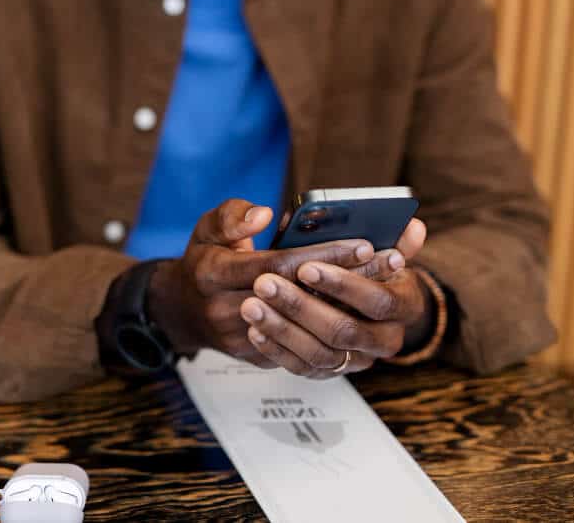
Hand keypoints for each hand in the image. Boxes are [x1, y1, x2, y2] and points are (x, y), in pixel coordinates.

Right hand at [146, 199, 395, 366]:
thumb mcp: (207, 229)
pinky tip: (364, 312)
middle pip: (299, 297)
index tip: (363, 243)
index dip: (323, 256)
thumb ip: (233, 216)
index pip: (278, 266)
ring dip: (350, 307)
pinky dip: (335, 328)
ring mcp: (241, 339)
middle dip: (348, 279)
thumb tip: (265, 214)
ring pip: (306, 329)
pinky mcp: (256, 359)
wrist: (183, 312)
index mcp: (213, 273)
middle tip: (390, 262)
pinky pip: (303, 348)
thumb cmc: (204, 261)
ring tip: (385, 285)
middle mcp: (225, 310)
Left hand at [239, 219, 430, 377]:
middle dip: (301, 306)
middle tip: (263, 283)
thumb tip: (413, 226)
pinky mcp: (329, 371)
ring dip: (283, 329)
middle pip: (344, 330)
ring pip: (320, 353)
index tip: (305, 267)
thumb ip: (393, 233)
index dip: (343, 284)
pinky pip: (303, 368)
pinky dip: (277, 350)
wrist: (360, 303)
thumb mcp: (380, 244)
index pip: (378, 300)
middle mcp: (386, 339)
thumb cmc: (362, 265)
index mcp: (404, 303)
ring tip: (251, 305)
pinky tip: (254, 331)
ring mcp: (356, 360)